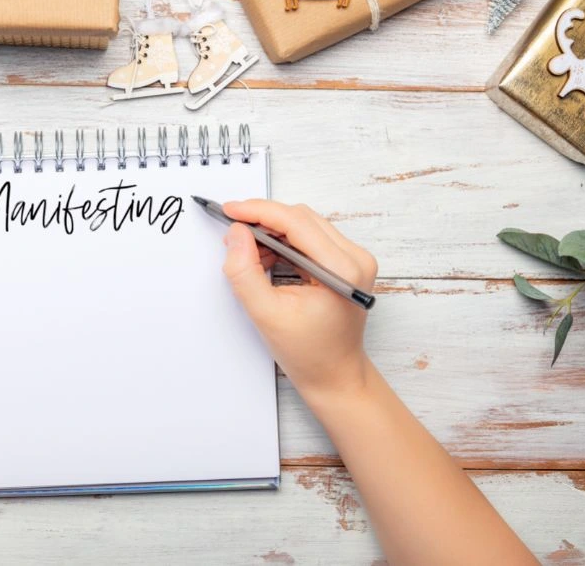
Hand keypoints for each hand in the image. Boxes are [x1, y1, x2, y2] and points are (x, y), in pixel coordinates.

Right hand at [221, 200, 377, 401]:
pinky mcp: (346, 263)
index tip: (229, 210)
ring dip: (272, 231)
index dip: (258, 211)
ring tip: (249, 253)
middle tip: (232, 232)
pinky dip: (284, 242)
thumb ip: (245, 272)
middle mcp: (355, 258)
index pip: (295, 222)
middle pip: (301, 218)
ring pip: (305, 224)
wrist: (335, 375)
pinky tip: (266, 258)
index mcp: (341, 270)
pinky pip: (311, 237)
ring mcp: (354, 259)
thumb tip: (235, 234)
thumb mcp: (266, 314)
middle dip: (263, 220)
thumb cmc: (309, 353)